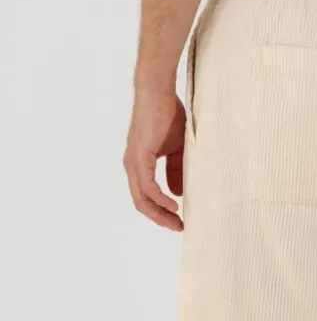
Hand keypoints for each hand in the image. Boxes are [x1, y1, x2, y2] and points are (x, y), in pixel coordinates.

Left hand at [124, 89, 185, 230]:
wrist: (158, 91)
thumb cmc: (167, 114)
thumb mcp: (176, 149)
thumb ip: (175, 170)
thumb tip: (177, 193)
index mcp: (139, 164)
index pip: (146, 197)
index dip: (160, 212)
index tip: (178, 221)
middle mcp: (133, 166)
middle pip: (142, 203)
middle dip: (161, 219)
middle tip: (179, 228)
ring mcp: (134, 162)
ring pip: (142, 199)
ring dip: (160, 214)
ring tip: (177, 222)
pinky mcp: (139, 156)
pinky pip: (148, 187)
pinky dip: (160, 200)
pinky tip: (173, 206)